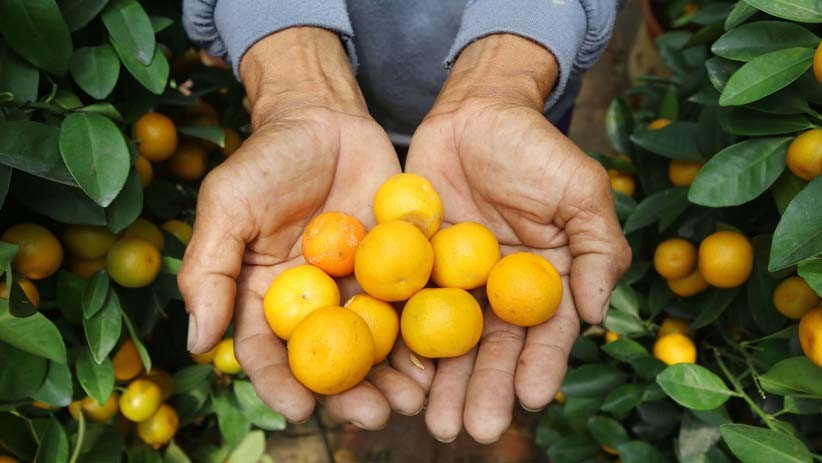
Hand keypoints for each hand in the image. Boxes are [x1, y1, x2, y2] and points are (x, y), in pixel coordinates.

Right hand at [179, 28, 424, 428]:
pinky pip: (412, 306)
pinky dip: (426, 334)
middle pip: (330, 361)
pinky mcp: (399, 269)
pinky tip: (443, 356)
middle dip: (352, 393)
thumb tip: (196, 340)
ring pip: (376, 345)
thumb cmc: (267, 159)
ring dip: (395, 377)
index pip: (268, 352)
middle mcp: (314, 304)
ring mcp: (358, 290)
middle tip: (376, 415)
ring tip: (415, 399)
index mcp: (265, 298)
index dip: (281, 384)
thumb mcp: (228, 205)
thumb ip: (210, 269)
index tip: (300, 408)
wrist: (326, 119)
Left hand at [406, 34, 630, 442]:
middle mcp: (500, 291)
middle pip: (494, 349)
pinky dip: (403, 342)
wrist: (475, 111)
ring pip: (449, 341)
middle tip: (471, 429)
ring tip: (434, 423)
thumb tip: (597, 315)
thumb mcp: (581, 190)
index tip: (533, 398)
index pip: (546, 332)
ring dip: (443, 384)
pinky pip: (407, 308)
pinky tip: (395, 376)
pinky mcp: (417, 268)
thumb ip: (599, 250)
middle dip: (485, 390)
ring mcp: (456, 283)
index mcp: (545, 281)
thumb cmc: (536, 148)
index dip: (541, 365)